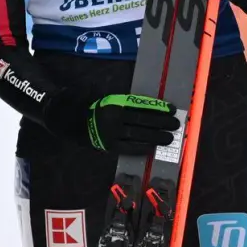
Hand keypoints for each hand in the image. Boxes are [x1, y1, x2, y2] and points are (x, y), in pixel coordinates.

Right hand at [51, 93, 179, 155]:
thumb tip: (151, 106)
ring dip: (156, 136)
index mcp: (115, 103)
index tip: (171, 109)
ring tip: (170, 137)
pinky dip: (142, 148)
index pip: (142, 106)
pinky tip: (152, 147)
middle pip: (143, 120)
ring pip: (139, 135)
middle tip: (176, 123)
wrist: (70, 121)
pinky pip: (129, 148)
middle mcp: (114, 118)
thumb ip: (126, 102)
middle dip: (162, 122)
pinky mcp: (109, 146)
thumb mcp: (108, 99)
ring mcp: (112, 133)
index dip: (158, 107)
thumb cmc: (94, 108)